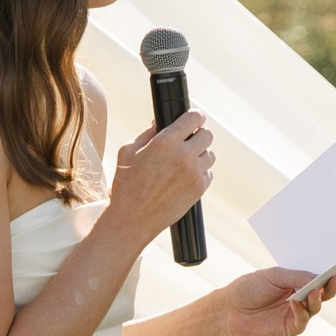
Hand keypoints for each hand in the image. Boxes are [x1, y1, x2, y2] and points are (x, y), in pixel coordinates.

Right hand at [108, 110, 213, 235]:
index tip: (194, 119)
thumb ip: (147, 133)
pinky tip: (184, 178)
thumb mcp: (128, 152)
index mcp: (165, 142)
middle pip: (207, 135)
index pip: (194, 118)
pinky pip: (208, 173)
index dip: (195, 116)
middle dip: (198, 135)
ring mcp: (194, 173)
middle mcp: (184, 155)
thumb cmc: (126, 184)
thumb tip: (160, 121)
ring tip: (184, 162)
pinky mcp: (199, 189)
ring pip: (210, 155)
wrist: (132, 219)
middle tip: (188, 141)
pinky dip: (199, 173)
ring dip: (200, 155)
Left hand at [219, 267, 335, 335]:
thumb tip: (319, 279)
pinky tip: (295, 303)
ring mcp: (297, 313)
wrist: (229, 309)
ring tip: (316, 290)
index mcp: (298, 281)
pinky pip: (302, 320)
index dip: (334, 274)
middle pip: (324, 292)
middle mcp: (301, 297)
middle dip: (332, 285)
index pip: (321, 277)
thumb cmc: (249, 288)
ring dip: (318, 298)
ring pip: (316, 306)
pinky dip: (301, 311)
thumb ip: (298, 277)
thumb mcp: (275, 275)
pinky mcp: (290, 327)